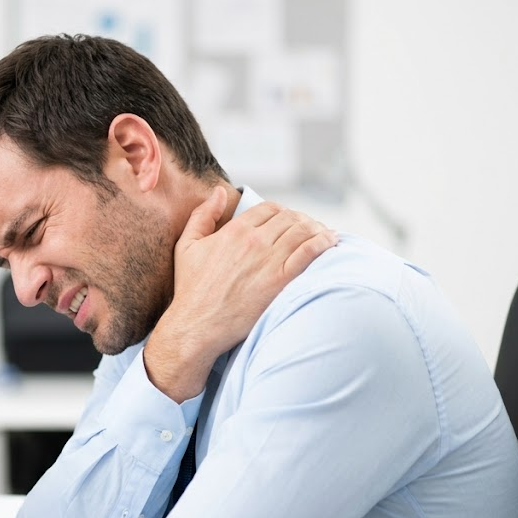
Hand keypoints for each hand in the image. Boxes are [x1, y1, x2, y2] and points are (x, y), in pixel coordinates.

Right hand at [144, 186, 336, 402]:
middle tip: (310, 228)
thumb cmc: (191, 289)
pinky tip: (331, 242)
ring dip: (318, 229)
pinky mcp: (281, 281)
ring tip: (324, 234)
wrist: (198, 325)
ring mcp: (269, 261)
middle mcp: (254, 242)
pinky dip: (324, 243)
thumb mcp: (186, 246)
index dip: (282, 211)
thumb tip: (218, 191)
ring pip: (304, 231)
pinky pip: (310, 252)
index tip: (288, 220)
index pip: (269, 208)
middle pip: (290, 218)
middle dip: (302, 219)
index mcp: (234, 231)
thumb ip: (202, 215)